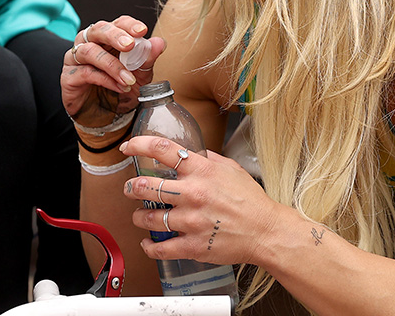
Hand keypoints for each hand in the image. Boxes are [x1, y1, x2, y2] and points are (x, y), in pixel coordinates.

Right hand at [60, 17, 164, 129]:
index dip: (128, 25)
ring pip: (89, 51)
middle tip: (130, 45)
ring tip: (129, 79)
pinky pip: (85, 72)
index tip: (142, 31)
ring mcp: (76, 58)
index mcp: (108, 37)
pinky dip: (105, 79)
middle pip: (98, 29)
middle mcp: (89, 42)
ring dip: (112, 64)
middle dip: (115, 35)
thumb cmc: (120, 88)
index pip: (117, 23)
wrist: (106, 116)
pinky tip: (119, 87)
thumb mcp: (140, 75)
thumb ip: (148, 58)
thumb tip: (160, 42)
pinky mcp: (69, 76)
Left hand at [121, 135, 288, 266]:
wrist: (266, 231)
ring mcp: (191, 221)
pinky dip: (150, 246)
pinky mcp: (193, 245)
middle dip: (131, 187)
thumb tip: (191, 153)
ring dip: (139, 216)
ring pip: (149, 218)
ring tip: (140, 216)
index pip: (163, 150)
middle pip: (146, 186)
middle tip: (130, 189)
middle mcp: (193, 193)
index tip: (128, 147)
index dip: (139, 145)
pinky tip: (149, 243)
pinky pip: (161, 248)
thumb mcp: (231, 168)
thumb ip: (208, 159)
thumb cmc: (251, 201)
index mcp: (202, 171)